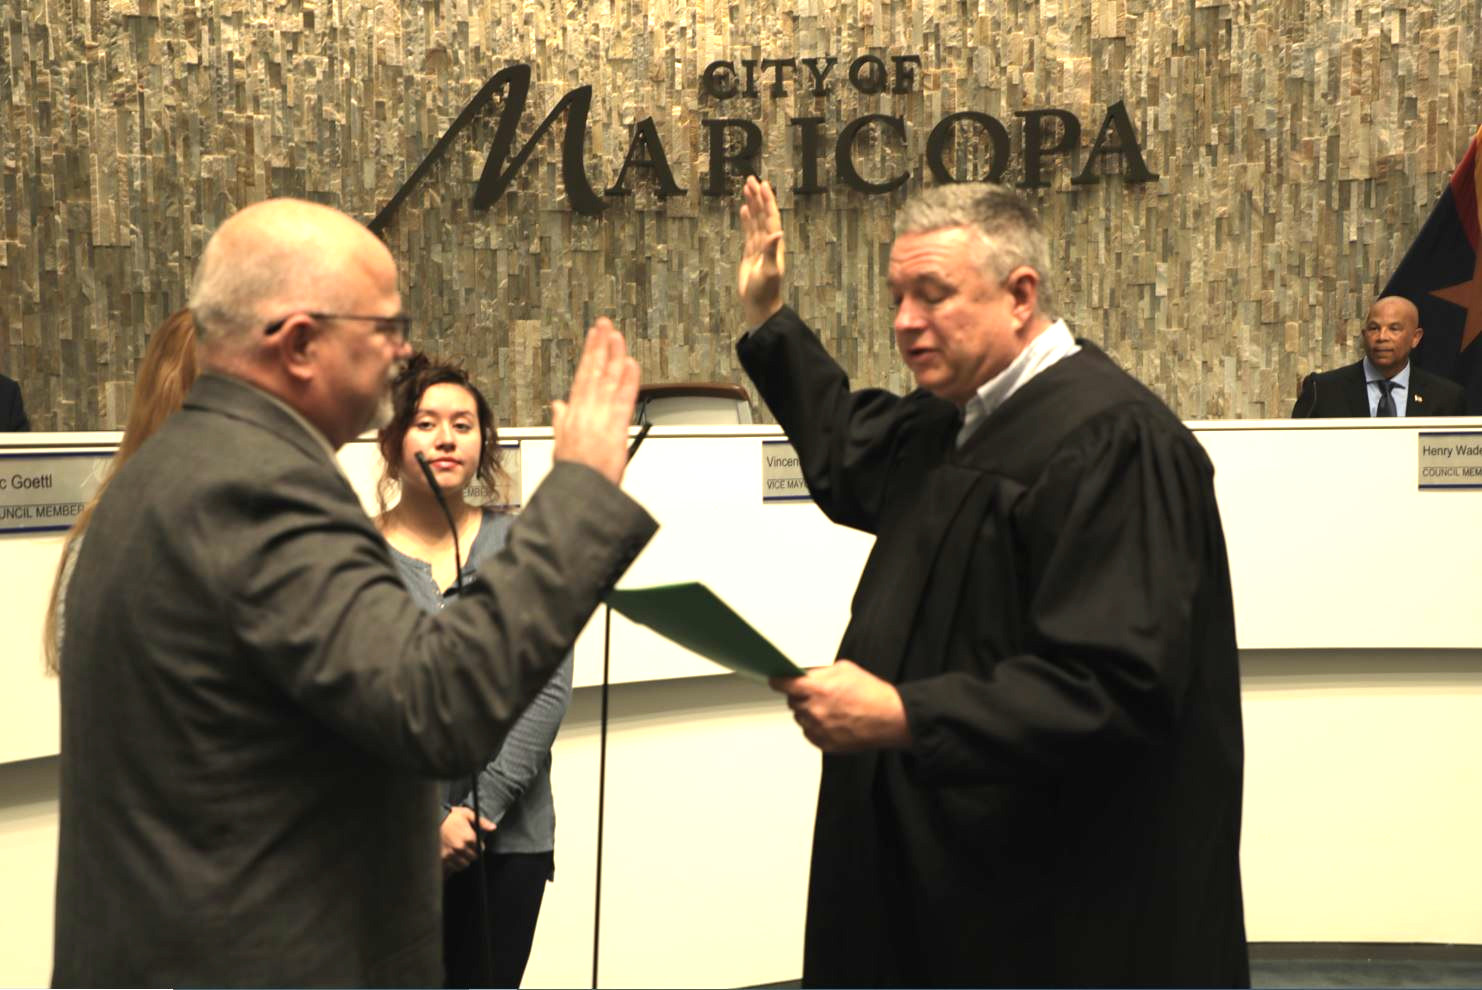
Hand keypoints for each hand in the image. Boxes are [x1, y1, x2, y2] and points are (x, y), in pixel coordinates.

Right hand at [439, 806, 494, 876]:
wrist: (431, 819)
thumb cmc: (450, 816)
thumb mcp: (467, 814)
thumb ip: (482, 822)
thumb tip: (493, 827)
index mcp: (469, 837)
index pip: (479, 849)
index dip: (478, 846)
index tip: (474, 843)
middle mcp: (460, 848)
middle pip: (472, 858)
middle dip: (471, 853)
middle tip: (466, 847)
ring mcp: (450, 854)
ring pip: (463, 865)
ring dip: (463, 860)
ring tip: (460, 853)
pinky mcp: (442, 858)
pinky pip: (452, 867)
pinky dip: (453, 864)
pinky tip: (452, 857)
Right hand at [552, 317, 640, 484]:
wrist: (579, 491)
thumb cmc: (572, 472)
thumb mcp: (561, 443)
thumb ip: (560, 421)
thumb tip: (557, 406)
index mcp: (573, 413)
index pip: (583, 376)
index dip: (590, 354)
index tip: (594, 336)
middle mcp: (586, 411)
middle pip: (595, 371)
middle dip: (601, 346)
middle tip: (606, 324)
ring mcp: (600, 417)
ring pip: (607, 379)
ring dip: (613, 356)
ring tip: (617, 336)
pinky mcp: (614, 427)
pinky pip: (623, 399)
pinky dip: (628, 381)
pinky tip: (632, 364)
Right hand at [738, 175, 785, 327]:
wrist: (759, 304)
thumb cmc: (765, 290)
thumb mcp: (768, 271)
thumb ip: (771, 251)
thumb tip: (777, 232)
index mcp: (774, 244)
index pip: (770, 217)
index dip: (767, 201)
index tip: (762, 185)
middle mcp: (768, 242)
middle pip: (763, 214)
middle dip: (758, 197)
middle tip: (751, 179)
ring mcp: (759, 247)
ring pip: (755, 220)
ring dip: (752, 204)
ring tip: (746, 188)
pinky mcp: (751, 253)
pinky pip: (749, 231)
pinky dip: (747, 219)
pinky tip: (744, 209)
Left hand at [769, 659, 910, 752]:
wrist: (891, 718)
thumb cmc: (872, 693)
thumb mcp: (845, 669)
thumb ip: (821, 672)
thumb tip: (806, 675)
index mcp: (817, 689)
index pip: (784, 685)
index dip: (778, 681)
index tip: (776, 680)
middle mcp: (814, 711)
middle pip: (792, 702)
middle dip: (799, 696)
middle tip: (815, 693)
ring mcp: (819, 729)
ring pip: (800, 718)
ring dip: (808, 712)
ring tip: (830, 708)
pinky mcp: (825, 744)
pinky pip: (810, 733)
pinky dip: (816, 727)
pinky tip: (832, 721)